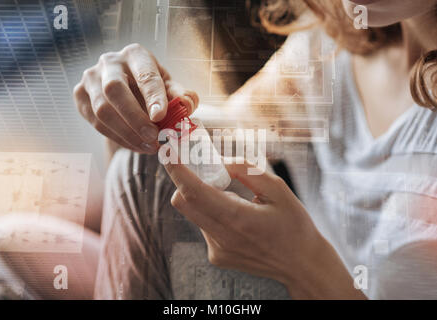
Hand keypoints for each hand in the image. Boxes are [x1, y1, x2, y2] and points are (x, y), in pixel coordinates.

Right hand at [73, 43, 198, 153]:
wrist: (126, 89)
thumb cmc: (152, 87)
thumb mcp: (169, 88)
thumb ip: (180, 96)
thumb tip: (187, 105)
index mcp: (135, 55)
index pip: (144, 75)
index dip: (153, 97)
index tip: (161, 117)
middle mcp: (109, 62)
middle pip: (115, 90)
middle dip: (135, 118)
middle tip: (153, 138)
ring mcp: (91, 78)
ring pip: (102, 109)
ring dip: (127, 133)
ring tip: (149, 147)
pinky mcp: (80, 95)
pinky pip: (95, 122)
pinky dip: (117, 138)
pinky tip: (135, 146)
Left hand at [164, 158, 324, 288]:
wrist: (301, 264)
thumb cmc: (294, 225)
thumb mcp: (278, 190)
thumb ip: (246, 171)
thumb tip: (221, 161)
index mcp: (239, 218)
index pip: (195, 192)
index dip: (178, 171)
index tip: (168, 153)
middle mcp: (222, 237)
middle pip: (183, 203)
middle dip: (184, 180)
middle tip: (202, 168)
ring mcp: (217, 249)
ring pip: (193, 213)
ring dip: (202, 198)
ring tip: (233, 198)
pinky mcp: (217, 256)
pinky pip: (203, 226)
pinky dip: (212, 213)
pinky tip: (236, 217)